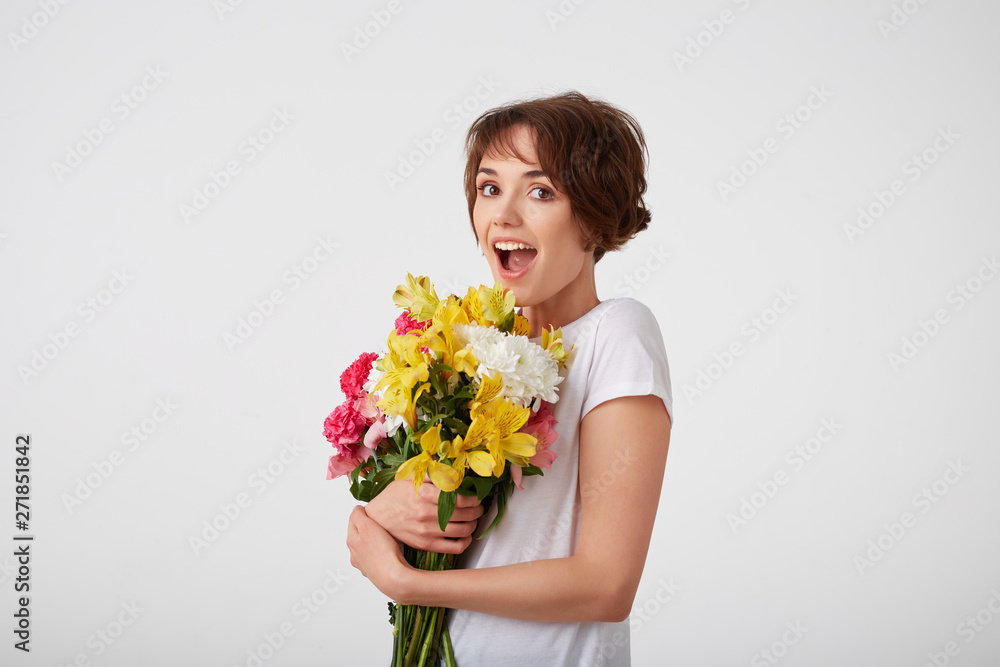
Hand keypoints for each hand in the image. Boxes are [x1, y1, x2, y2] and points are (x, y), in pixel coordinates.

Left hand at [346, 505, 408, 598]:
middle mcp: (355, 554)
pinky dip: (382, 553)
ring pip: (369, 547)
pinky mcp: (376, 572)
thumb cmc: (382, 552)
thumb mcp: (367, 526)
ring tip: (388, 538)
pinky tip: (391, 552)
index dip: (364, 512)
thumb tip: (356, 509)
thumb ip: (358, 515)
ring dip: (376, 542)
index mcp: (351, 541)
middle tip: (382, 524)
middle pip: (360, 534)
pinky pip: (377, 558)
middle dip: (369, 528)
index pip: (353, 520)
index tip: (374, 511)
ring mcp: (365, 565)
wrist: (394, 578)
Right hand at [364, 479, 484, 553]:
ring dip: (474, 524)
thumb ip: (432, 473)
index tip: (477, 496)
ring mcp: (427, 532)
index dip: (475, 498)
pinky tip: (466, 535)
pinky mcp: (426, 545)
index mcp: (424, 495)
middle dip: (478, 510)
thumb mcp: (409, 477)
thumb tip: (454, 473)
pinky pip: (454, 547)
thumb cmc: (393, 496)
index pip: (461, 498)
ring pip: (463, 531)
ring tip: (474, 519)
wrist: (376, 518)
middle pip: (466, 514)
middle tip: (479, 506)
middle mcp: (427, 514)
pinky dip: (466, 542)